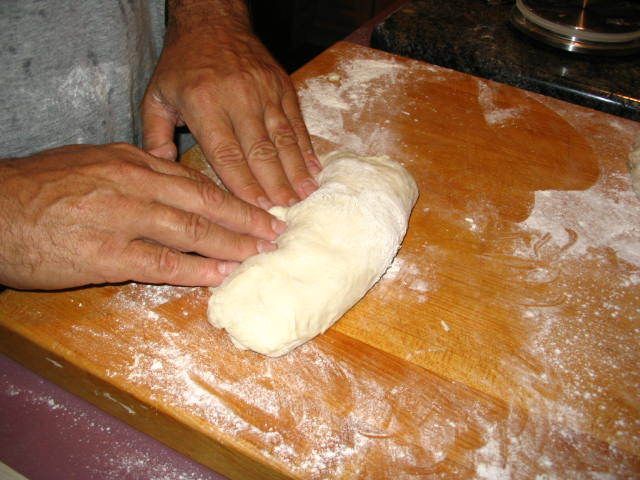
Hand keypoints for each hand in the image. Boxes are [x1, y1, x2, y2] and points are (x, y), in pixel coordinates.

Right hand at [0, 143, 284, 289]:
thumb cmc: (42, 187)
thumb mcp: (94, 164)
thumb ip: (136, 173)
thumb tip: (173, 181)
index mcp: (132, 161)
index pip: (195, 181)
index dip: (232, 196)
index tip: (258, 207)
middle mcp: (134, 184)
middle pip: (204, 202)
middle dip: (246, 218)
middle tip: (275, 231)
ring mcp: (122, 218)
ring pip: (191, 231)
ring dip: (232, 244)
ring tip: (260, 253)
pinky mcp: (106, 254)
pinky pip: (161, 262)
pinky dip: (196, 270)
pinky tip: (221, 275)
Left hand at [141, 2, 321, 208]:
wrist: (212, 19)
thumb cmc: (182, 64)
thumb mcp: (156, 95)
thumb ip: (154, 134)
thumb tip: (162, 168)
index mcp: (203, 104)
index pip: (227, 154)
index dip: (243, 185)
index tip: (256, 209)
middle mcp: (237, 98)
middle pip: (260, 151)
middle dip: (274, 185)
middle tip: (285, 212)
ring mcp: (264, 91)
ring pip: (283, 138)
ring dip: (295, 170)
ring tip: (305, 196)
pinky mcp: (282, 85)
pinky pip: (296, 121)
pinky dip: (306, 147)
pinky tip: (313, 169)